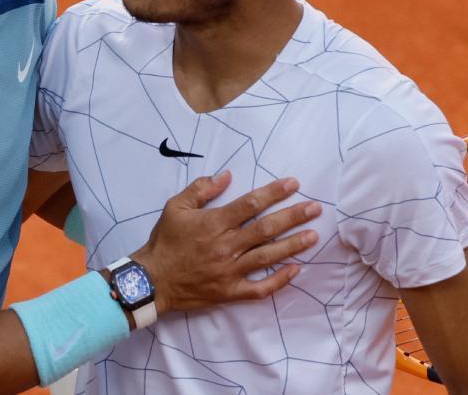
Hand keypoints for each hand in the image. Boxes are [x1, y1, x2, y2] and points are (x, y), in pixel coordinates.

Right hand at [131, 170, 319, 312]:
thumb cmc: (164, 241)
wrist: (152, 280)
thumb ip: (201, 189)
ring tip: (313, 236)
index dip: (274, 192)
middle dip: (293, 216)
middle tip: (315, 208)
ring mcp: (230, 270)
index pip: (251, 204)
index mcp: (214, 223)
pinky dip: (279, 281)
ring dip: (293, 245)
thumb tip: (226, 175)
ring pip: (268, 256)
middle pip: (267, 229)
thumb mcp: (175, 207)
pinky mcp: (230, 291)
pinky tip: (295, 270)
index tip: (293, 184)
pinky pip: (260, 288)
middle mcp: (226, 245)